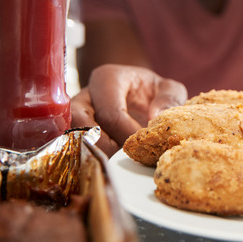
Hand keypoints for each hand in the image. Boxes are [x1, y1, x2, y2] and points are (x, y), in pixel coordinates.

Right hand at [70, 64, 186, 156]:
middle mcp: (86, 94)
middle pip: (83, 125)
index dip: (127, 135)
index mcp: (108, 79)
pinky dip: (90, 156)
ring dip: (95, 152)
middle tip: (126, 157)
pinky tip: (108, 162)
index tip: (143, 146)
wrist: (142, 95)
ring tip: (116, 161)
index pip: (111, 114)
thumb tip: (156, 119)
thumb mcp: (169, 89)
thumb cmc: (154, 91)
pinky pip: (73, 145)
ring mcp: (77, 112)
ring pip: (73, 136)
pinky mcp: (75, 129)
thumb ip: (169, 99)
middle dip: (105, 147)